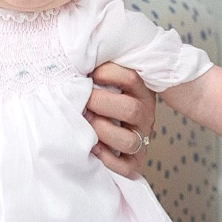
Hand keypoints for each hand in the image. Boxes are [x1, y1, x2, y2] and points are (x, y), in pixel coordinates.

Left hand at [86, 63, 156, 177]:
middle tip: (84, 102)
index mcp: (141, 90)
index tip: (89, 74)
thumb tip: (76, 55)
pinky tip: (92, 147)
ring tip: (87, 124)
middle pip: (131, 110)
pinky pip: (125, 167)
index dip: (107, 74)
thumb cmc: (103, 96)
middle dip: (101, 104)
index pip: (130, 77)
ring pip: (129, 140)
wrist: (113, 123)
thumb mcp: (107, 78)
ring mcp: (141, 138)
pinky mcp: (134, 160)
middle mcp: (145, 114)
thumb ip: (97, 67)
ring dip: (102, 132)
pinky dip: (107, 159)